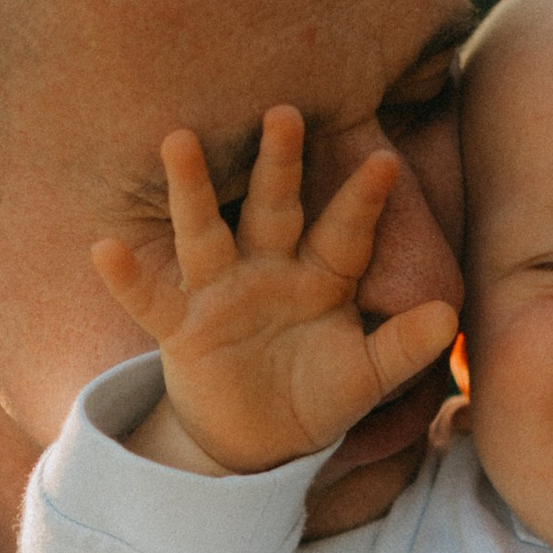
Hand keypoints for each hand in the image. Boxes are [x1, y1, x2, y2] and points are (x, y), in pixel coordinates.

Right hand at [91, 105, 460, 478]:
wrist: (261, 440)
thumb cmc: (317, 394)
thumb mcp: (366, 377)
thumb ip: (403, 347)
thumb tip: (447, 316)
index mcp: (321, 276)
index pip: (345, 232)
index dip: (362, 201)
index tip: (386, 162)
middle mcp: (269, 270)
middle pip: (274, 208)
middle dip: (279, 163)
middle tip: (286, 112)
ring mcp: (221, 293)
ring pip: (205, 232)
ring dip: (192, 189)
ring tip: (179, 139)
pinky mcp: (182, 328)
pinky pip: (151, 299)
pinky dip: (128, 278)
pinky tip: (104, 248)